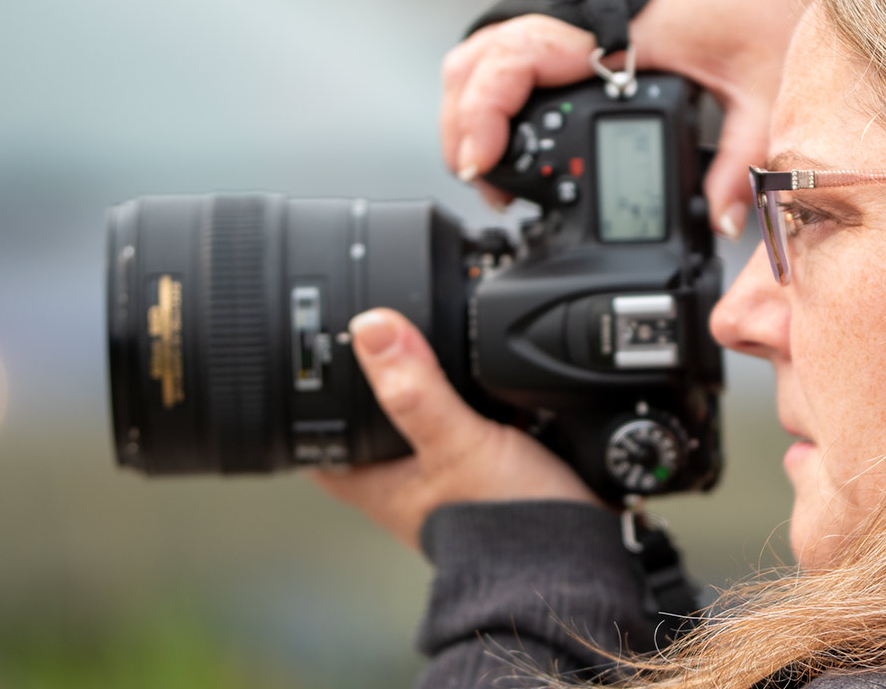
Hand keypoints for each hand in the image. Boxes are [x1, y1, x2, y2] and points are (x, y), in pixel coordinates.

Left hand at [313, 309, 599, 552]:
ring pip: (426, 411)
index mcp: (372, 480)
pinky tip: (497, 374)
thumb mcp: (456, 443)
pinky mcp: (484, 468)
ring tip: (442, 341)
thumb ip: (417, 389)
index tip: (323, 339)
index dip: (316, 382)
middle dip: (385, 371)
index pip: (318, 423)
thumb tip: (374, 327)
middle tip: (388, 325)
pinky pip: (473, 418)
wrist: (569, 559)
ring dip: (440, 381)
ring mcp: (443, 474)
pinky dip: (483, 397)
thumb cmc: (502, 526)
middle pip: (374, 410)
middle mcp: (402, 478)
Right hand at [439, 0, 810, 237]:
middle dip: (464, 126)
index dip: (482, 114)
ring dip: (475, 106)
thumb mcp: (761, 88)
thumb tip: (722, 220)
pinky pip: (515, 49)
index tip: (481, 164)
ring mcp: (576, 16)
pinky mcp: (583, 22)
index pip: (513, 61)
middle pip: (477, 60)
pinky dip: (498, 88)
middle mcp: (584, 17)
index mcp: (614, 28)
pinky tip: (514, 128)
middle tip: (485, 183)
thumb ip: (740, 160)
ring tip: (491, 164)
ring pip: (486, 52)